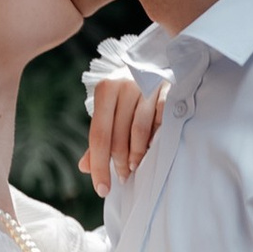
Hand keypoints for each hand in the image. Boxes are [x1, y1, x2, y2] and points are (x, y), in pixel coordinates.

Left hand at [82, 67, 164, 191]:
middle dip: (118, 163)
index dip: (98, 165)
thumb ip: (99, 137)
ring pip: (139, 132)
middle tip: (122, 177)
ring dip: (136, 156)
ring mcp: (147, 88)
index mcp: (105, 90)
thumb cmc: (126, 94)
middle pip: (118, 136)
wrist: (154, 62)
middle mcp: (124, 86)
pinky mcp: (168, 91)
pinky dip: (155, 140)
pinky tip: (151, 149)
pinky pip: (160, 123)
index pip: (98, 136)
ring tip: (134, 167)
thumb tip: (84, 167)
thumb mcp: (109, 110)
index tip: (101, 189)